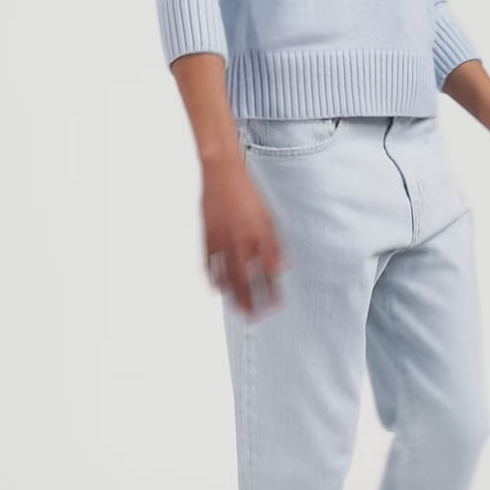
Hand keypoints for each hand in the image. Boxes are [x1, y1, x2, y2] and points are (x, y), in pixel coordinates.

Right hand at [202, 153, 290, 317]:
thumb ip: (275, 244)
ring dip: (234, 295)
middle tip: (256, 316)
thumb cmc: (247, 193)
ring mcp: (222, 240)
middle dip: (252, 301)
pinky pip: (209, 264)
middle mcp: (241, 240)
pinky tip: (216, 290)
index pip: (268, 271)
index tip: (276, 305)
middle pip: (248, 279)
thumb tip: (282, 267)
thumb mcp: (268, 217)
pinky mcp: (208, 237)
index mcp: (259, 234)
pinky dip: (212, 279)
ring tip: (239, 310)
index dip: (272, 290)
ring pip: (228, 275)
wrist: (222, 173)